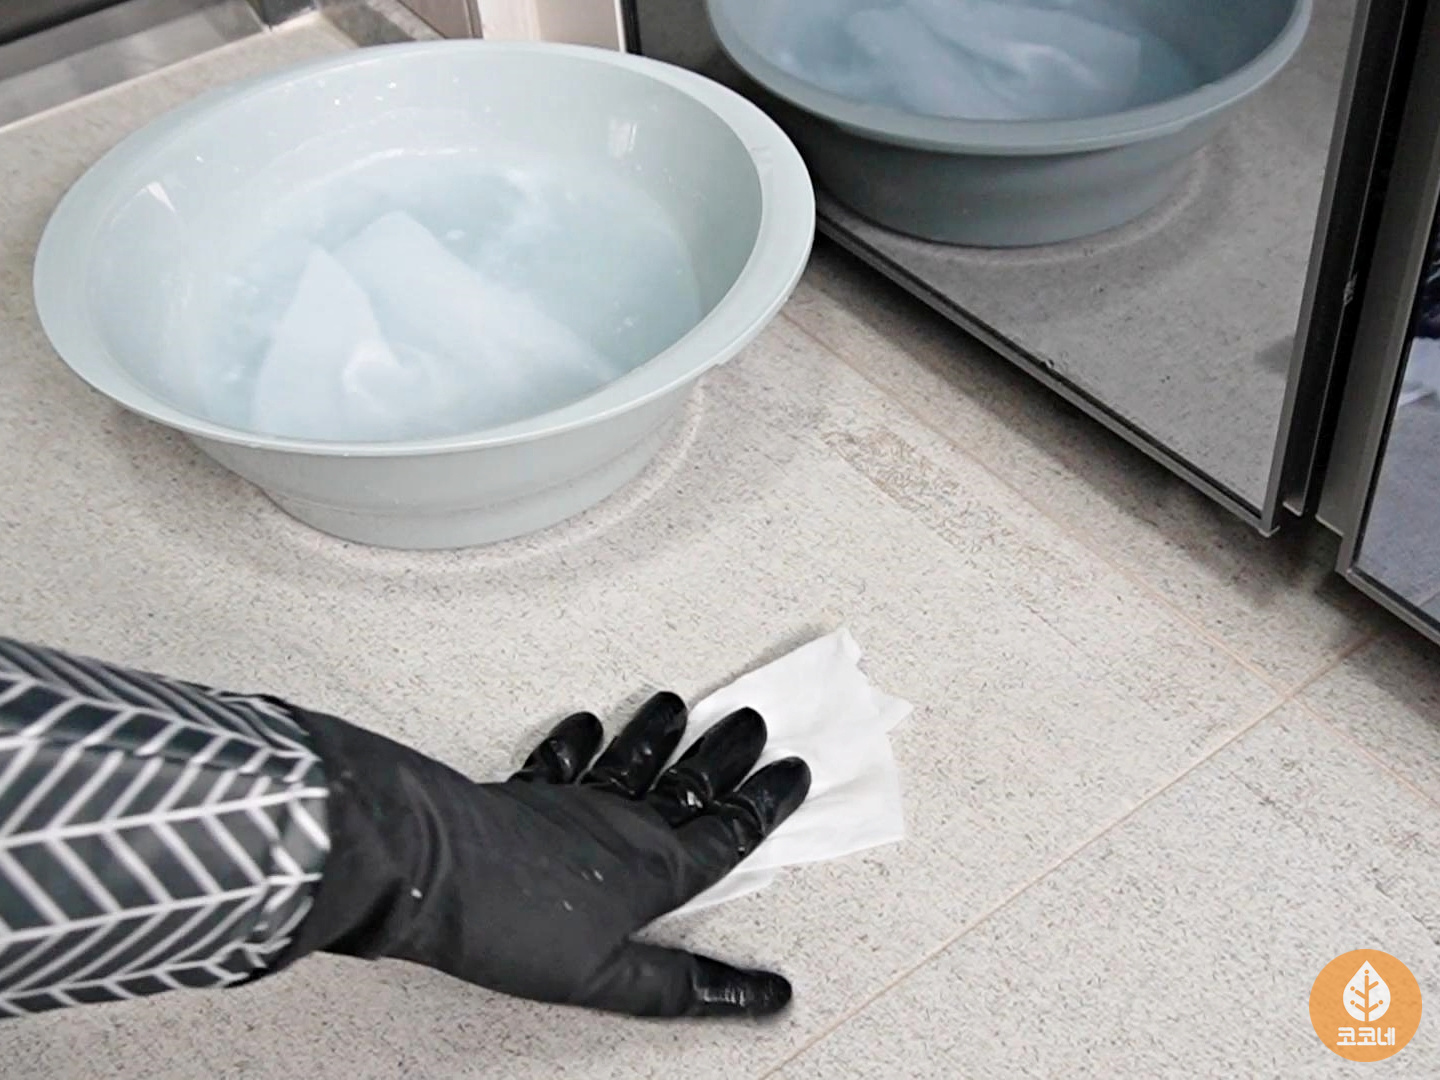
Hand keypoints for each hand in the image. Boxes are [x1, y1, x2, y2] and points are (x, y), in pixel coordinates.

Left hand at [294, 693, 810, 1017]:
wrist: (427, 868)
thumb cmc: (516, 930)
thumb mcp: (608, 981)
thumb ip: (682, 985)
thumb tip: (767, 997)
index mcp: (652, 870)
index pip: (728, 833)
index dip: (765, 803)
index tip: (796, 769)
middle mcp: (621, 826)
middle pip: (687, 784)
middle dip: (724, 754)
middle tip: (753, 722)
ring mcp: (570, 803)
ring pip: (628, 760)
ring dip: (655, 733)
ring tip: (677, 704)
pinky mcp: (523, 795)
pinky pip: (559, 759)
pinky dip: (577, 741)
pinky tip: (585, 723)